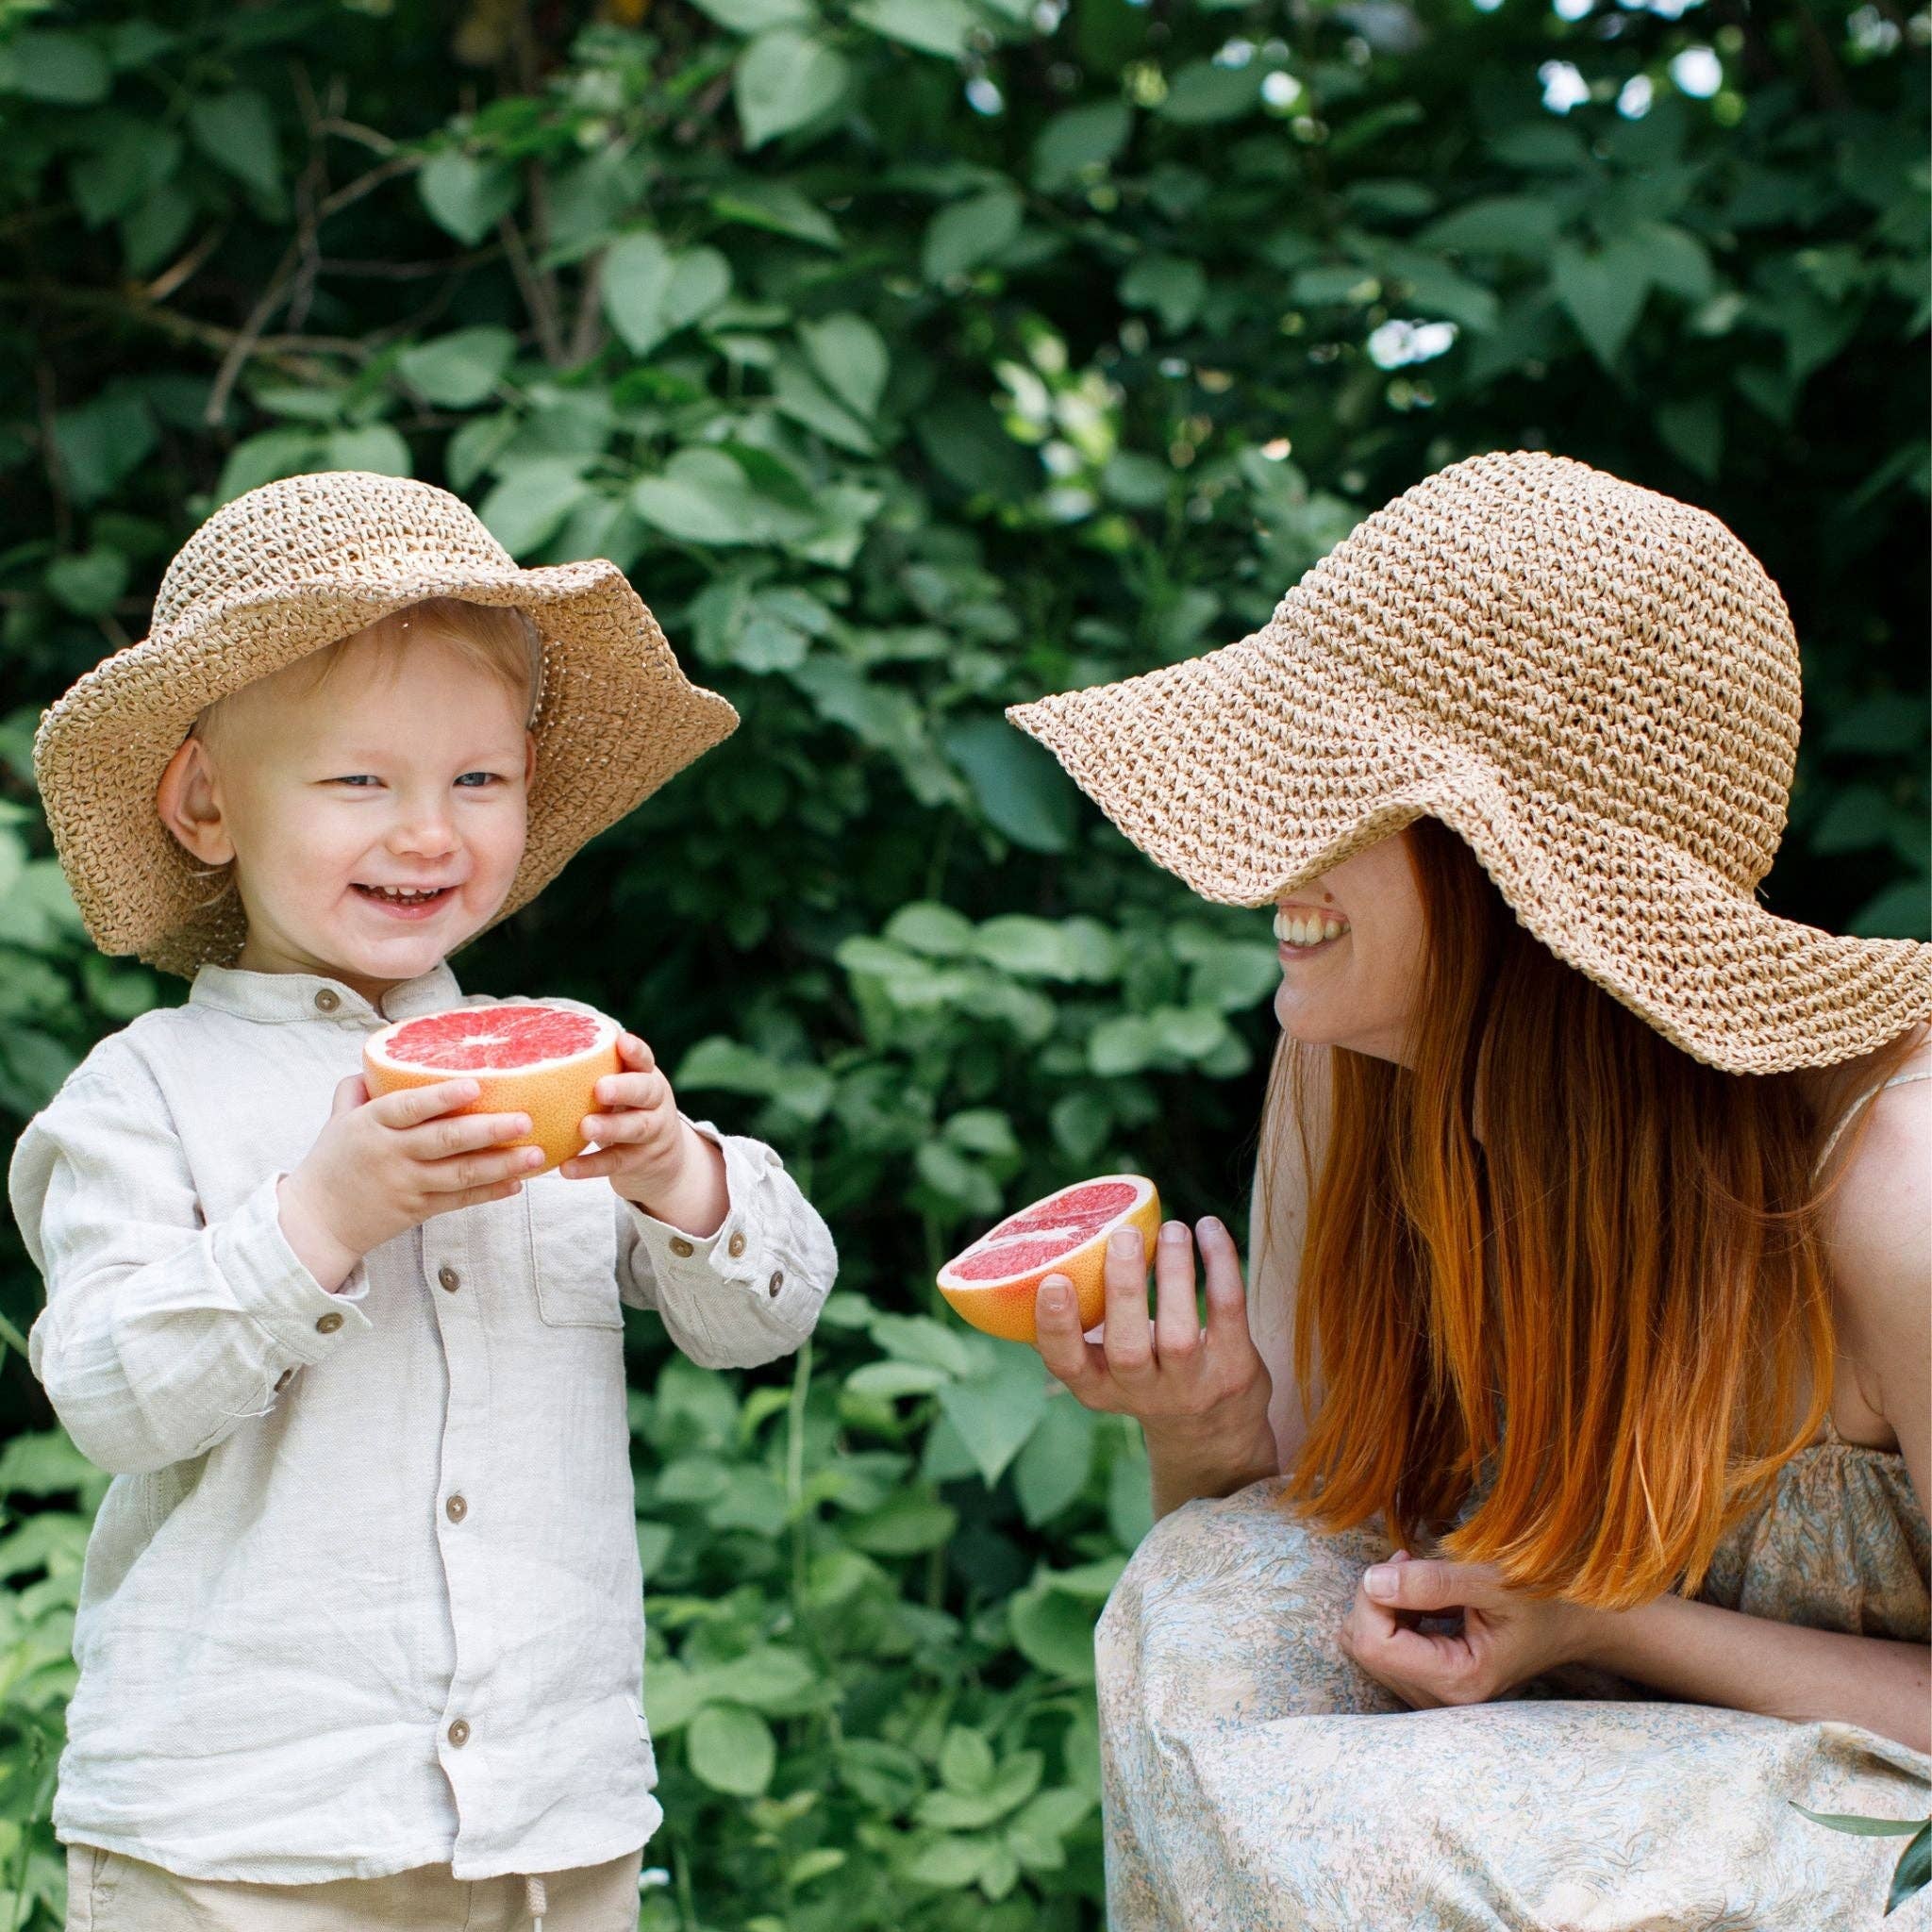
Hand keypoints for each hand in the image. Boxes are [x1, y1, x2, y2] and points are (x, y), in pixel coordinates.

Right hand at [279, 1074, 540, 1289]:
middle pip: (444, 1141)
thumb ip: (358, 1090)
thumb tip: (380, 1062)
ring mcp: (406, 1185)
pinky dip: (490, 1192)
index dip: (441, 1097)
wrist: (315, 1223)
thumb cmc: (332, 1163)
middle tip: (525, 1120)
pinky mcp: (417, 1210)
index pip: (408, 1107)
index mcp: (371, 1125)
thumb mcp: (338, 1120)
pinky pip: (459, 1200)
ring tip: (537, 1154)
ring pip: (460, 1174)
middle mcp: (391, 1154)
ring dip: (502, 1164)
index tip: (475, 1085)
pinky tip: (518, 1182)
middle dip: (488, 1130)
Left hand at [560, 1031, 727, 1236]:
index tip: (621, 1042)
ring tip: (585, 1127)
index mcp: (647, 1078)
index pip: (644, 1061)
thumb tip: (538, 1047)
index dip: (635, 1051)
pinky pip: (616, 1163)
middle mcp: (656, 1103)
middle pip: (646, 1092)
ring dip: (610, 1127)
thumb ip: (598, 1073)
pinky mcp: (641, 1162)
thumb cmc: (626, 1113)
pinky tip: (567, 1168)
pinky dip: (591, 1166)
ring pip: (636, 1128)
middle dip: (624, 1089)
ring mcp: (653, 1134)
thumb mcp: (623, 1091)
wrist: (662, 1161)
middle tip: (600, 1088)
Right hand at [1033, 1217, 1274, 1462]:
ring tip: (1171, 1229)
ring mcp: (1192, 1386)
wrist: (1215, 1430)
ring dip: (1175, 1272)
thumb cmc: (1146, 1375)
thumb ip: (1080, 1329)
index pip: (1068, 1365)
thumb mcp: (1106, 1367)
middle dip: (1123, 1289)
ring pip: (1180, 1333)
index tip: (1054, 1280)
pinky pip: (1228, 1311)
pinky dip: (1221, 1265)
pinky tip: (1209, 1229)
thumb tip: (1035, 1260)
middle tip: (1123, 1235)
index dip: (1057, 1326)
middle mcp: (1143, 1393)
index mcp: (1098, 1387)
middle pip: (1128, 1349)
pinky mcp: (1234, 1368)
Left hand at [1338, 1551, 1598, 1706]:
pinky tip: (1421, 1596)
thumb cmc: (1542, 1599)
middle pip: (1364, 1647)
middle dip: (1375, 1598)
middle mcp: (1441, 1701)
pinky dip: (1392, 1616)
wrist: (1573, 1623)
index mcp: (1458, 1681)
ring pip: (1368, 1647)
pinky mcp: (1430, 1683)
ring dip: (1383, 1605)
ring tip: (1418, 1577)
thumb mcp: (1492, 1580)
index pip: (1374, 1644)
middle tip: (1409, 1563)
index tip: (1401, 1559)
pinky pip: (1383, 1649)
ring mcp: (1434, 1696)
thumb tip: (1371, 1581)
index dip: (1372, 1595)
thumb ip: (1432, 1582)